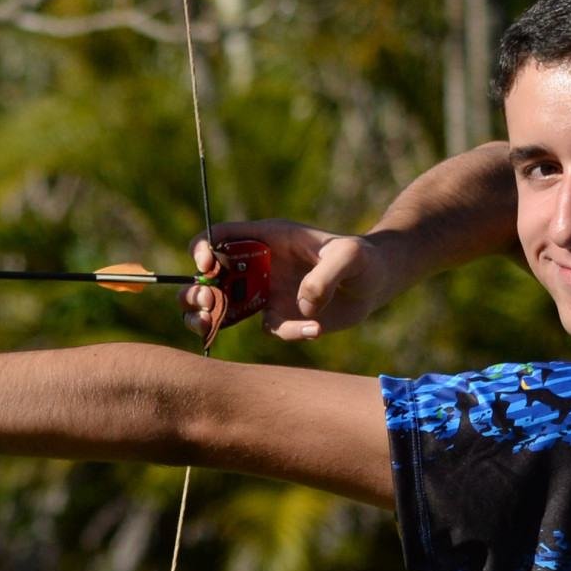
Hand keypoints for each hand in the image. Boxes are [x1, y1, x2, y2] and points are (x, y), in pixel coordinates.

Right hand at [194, 220, 402, 341]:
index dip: (202, 249)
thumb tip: (302, 306)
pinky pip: (269, 329)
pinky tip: (314, 327)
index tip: (207, 268)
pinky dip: (286, 332)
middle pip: (206, 278)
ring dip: (206, 320)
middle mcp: (257, 265)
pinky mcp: (280, 316)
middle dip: (195, 293)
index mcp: (265, 239)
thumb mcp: (348, 256)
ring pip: (219, 308)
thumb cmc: (361, 258)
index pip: (218, 237)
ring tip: (208, 327)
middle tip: (209, 304)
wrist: (376, 282)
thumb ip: (324, 277)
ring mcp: (265, 293)